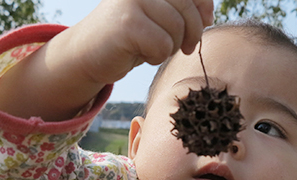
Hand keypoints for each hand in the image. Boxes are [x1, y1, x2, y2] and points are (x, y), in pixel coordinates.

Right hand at [72, 0, 214, 84]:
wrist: (87, 53)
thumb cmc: (130, 36)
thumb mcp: (161, 17)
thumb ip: (183, 10)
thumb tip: (208, 15)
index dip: (204, 7)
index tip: (204, 22)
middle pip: (188, 9)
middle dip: (191, 33)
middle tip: (182, 47)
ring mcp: (133, 0)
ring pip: (176, 29)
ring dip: (170, 47)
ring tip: (153, 47)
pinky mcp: (127, 23)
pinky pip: (162, 45)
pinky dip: (156, 56)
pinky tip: (141, 54)